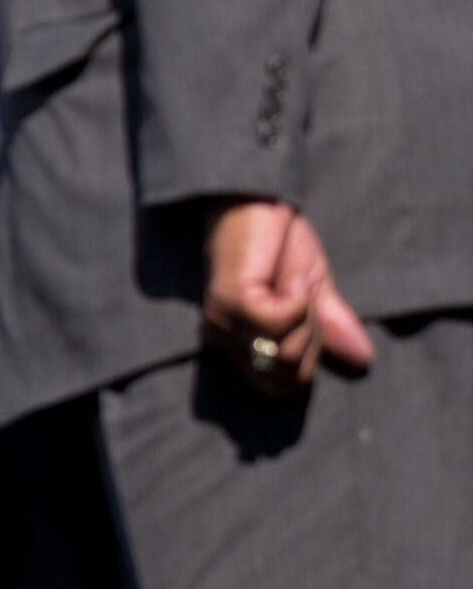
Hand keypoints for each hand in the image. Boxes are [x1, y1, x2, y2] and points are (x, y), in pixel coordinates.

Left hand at [204, 200, 374, 396]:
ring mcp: (224, 322)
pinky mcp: (233, 301)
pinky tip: (291, 278)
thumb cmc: (279, 244)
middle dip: (311, 341)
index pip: (283, 386)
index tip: (308, 314)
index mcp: (238, 345)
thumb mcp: (315, 291)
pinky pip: (280, 323)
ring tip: (294, 285)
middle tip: (302, 299)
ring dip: (306, 319)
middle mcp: (223, 340)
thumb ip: (331, 327)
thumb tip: (364, 359)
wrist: (258, 202)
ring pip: (284, 354)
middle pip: (285, 376)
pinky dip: (299, 300)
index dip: (310, 356)